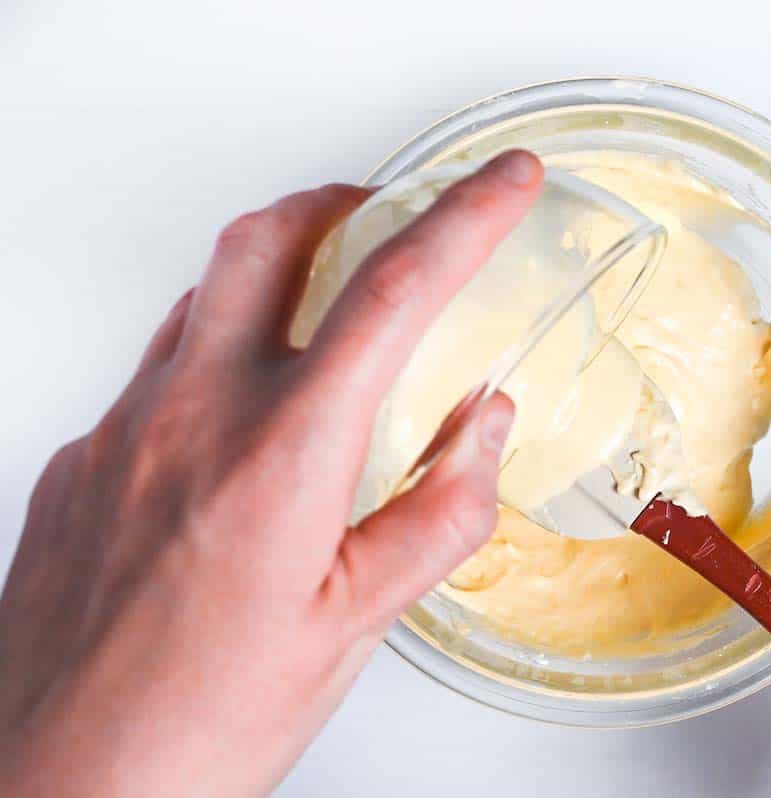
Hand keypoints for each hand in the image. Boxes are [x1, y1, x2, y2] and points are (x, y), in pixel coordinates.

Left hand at [0, 151, 543, 796]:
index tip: (506, 181)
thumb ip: (438, 512)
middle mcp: (188, 418)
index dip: (464, 218)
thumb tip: (480, 427)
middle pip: (268, 239)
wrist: (60, 787)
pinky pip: (157, 368)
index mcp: (280, 457)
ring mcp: (120, 432)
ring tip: (327, 321)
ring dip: (277, 278)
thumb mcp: (358, 626)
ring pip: (205, 296)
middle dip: (344, 201)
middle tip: (391, 215)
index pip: (393, 294)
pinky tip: (243, 425)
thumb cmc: (199, 726)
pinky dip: (219, 358)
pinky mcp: (79, 462)